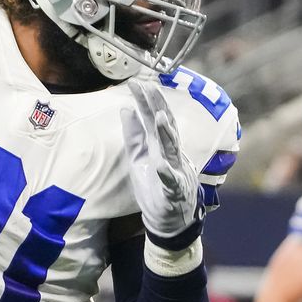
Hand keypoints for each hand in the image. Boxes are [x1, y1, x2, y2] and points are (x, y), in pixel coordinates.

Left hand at [120, 78, 201, 242]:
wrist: (168, 219)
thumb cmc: (155, 186)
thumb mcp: (139, 158)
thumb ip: (134, 135)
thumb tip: (125, 110)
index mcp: (160, 146)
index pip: (153, 119)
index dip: (146, 101)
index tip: (136, 82)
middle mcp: (170, 154)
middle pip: (165, 128)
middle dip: (157, 108)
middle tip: (149, 88)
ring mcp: (175, 171)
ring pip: (171, 150)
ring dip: (165, 134)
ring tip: (157, 118)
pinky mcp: (175, 192)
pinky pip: (171, 182)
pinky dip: (167, 175)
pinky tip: (161, 167)